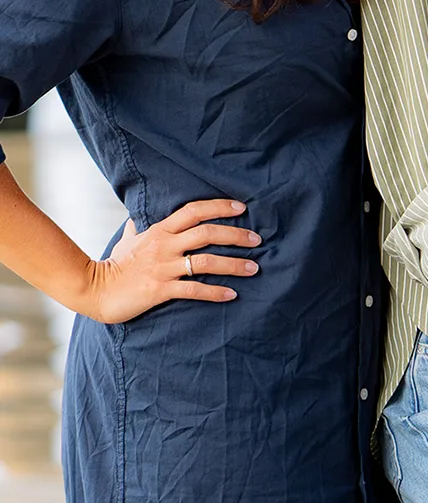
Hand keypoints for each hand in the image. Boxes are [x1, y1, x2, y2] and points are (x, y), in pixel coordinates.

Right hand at [84, 199, 260, 322]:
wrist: (95, 291)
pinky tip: (232, 294)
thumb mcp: (127, 241)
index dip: (219, 207)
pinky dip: (215, 291)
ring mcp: (162, 267)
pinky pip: (193, 289)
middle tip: (257, 239)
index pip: (193, 211)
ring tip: (253, 268)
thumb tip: (134, 219)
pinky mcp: (160, 290)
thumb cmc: (115, 265)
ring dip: (233, 265)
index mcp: (159, 230)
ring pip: (205, 261)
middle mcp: (164, 245)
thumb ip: (136, 229)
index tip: (242, 208)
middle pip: (206, 233)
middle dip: (235, 235)